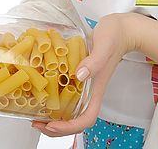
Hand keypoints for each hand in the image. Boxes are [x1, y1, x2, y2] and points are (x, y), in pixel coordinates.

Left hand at [30, 13, 136, 137]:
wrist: (120, 29)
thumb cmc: (115, 37)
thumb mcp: (104, 46)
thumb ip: (94, 61)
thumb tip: (79, 76)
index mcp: (96, 88)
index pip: (87, 118)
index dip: (70, 127)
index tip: (53, 125)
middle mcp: (89, 91)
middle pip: (75, 121)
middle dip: (56, 128)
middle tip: (37, 123)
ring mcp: (83, 85)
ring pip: (69, 111)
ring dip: (52, 118)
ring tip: (36, 117)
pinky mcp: (77, 76)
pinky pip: (65, 95)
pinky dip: (52, 100)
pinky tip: (41, 96)